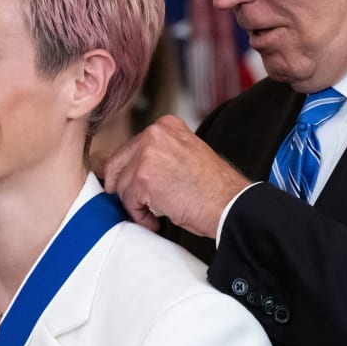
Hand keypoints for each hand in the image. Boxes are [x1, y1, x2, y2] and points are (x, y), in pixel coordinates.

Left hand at [103, 115, 250, 236]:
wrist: (228, 203)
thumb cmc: (213, 187)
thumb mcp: (186, 154)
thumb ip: (161, 153)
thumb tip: (136, 168)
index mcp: (166, 125)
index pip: (132, 146)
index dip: (129, 169)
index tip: (131, 182)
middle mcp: (154, 134)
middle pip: (119, 163)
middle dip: (123, 185)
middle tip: (132, 202)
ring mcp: (146, 155)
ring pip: (122, 185)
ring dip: (135, 203)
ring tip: (153, 214)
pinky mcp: (142, 178)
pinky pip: (128, 202)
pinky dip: (139, 215)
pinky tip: (154, 220)